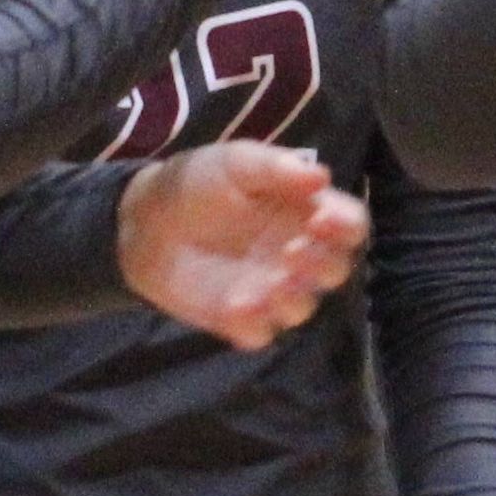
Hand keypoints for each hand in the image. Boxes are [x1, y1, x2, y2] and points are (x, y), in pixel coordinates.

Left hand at [119, 140, 369, 347]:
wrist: (145, 218)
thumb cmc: (200, 182)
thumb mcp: (236, 162)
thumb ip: (276, 168)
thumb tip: (320, 177)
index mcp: (308, 212)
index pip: (351, 225)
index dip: (345, 226)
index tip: (321, 219)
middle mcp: (300, 254)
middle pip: (335, 270)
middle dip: (322, 265)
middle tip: (292, 251)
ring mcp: (272, 289)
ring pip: (303, 307)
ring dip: (294, 298)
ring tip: (272, 283)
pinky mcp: (240, 319)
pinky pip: (260, 333)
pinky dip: (254, 324)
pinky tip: (237, 305)